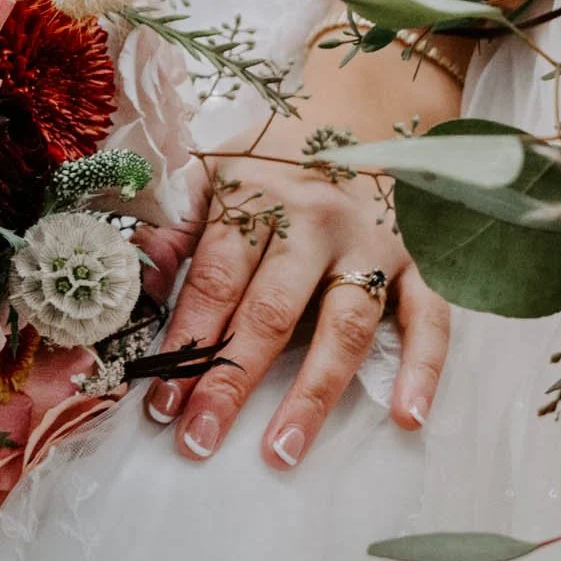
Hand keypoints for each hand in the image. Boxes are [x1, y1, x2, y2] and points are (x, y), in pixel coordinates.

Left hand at [142, 47, 459, 467]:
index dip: (185, 342)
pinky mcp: (422, 260)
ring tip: (282, 451)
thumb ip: (176, 227)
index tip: (160, 402)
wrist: (368, 109)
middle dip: (230, 380)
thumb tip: (131, 278)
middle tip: (200, 439)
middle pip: (270, 311)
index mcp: (255, 198)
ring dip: (312, 393)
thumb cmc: (276, 162)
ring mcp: (374, 242)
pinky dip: (423, 367)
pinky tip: (408, 417)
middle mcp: (316, 218)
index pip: (214, 280)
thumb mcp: (216, 176)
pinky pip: (429, 318)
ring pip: (345, 325)